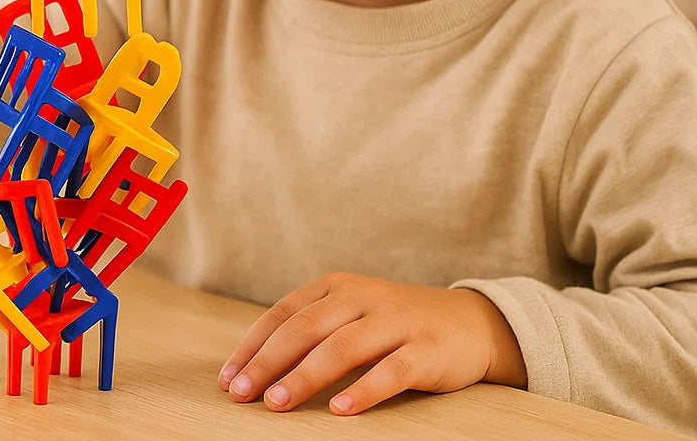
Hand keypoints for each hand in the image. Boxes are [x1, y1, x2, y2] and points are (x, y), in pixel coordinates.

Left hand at [218, 272, 525, 415]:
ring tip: (278, 403)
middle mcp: (361, 297)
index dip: (253, 345)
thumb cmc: (393, 324)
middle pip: (305, 328)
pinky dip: (363, 390)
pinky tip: (340, 410)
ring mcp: (394, 321)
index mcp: (336, 286)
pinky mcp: (425, 349)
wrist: (468, 322)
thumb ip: (312, 331)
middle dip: (268, 361)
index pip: (284, 313)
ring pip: (341, 347)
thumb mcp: (350, 315)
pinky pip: (390, 371)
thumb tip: (255, 367)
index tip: (228, 377)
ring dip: (305, 376)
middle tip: (242, 393)